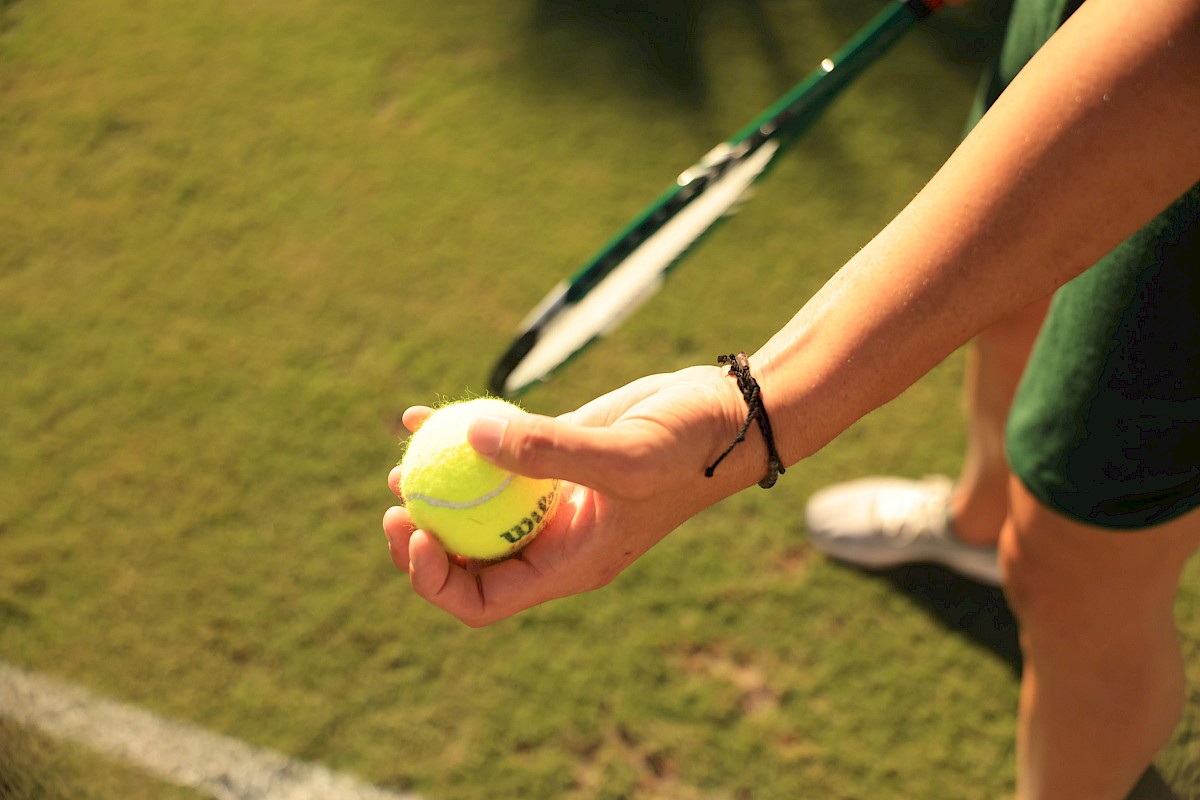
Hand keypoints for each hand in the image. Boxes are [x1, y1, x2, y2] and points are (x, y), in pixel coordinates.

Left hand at [383, 365, 755, 625]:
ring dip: (433, 492)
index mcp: (567, 564)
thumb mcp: (627, 454)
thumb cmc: (690, 447)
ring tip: (399, 466)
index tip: (413, 532)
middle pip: (467, 560)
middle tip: (395, 501)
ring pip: (474, 508)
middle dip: (422, 540)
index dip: (435, 580)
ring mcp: (550, 499)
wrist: (727, 414)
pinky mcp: (553, 456)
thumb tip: (471, 436)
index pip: (483, 600)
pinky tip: (420, 416)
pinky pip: (492, 456)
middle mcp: (551, 540)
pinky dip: (456, 439)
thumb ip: (552, 449)